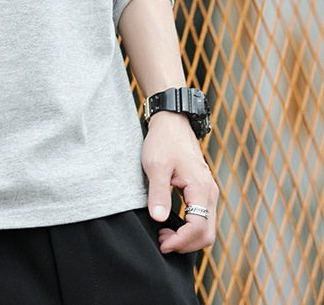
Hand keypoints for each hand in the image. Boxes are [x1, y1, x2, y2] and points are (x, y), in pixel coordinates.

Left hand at [142, 111, 217, 253]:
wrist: (172, 122)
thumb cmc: (163, 141)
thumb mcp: (155, 165)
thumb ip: (158, 193)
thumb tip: (159, 219)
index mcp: (201, 188)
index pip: (199, 228)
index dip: (181, 241)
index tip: (162, 243)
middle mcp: (210, 193)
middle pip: (208, 234)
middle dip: (186, 244)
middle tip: (161, 241)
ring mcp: (208, 192)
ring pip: (206, 228)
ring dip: (188, 238)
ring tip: (163, 233)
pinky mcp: (202, 191)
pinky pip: (202, 218)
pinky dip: (189, 228)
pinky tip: (170, 223)